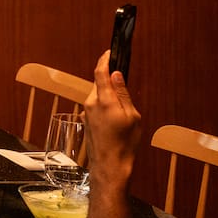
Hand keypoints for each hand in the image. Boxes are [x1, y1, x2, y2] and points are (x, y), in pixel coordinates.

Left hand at [84, 50, 140, 184]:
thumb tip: (116, 75)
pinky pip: (95, 105)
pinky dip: (105, 104)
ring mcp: (86, 112)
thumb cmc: (124, 143)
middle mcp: (90, 103)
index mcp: (103, 100)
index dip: (104, 59)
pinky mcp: (85, 120)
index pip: (100, 72)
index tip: (110, 52)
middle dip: (109, 79)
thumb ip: (122, 94)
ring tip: (124, 107)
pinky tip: (116, 118)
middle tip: (123, 80)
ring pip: (97, 94)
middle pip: (98, 83)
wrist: (109, 165)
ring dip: (108, 94)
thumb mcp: (132, 117)